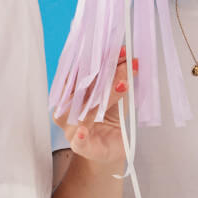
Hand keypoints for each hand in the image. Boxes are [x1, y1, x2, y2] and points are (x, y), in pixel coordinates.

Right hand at [54, 54, 129, 169]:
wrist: (109, 148)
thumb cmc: (108, 119)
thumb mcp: (117, 94)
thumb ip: (119, 77)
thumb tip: (130, 59)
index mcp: (71, 92)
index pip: (79, 72)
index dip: (96, 59)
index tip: (115, 50)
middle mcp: (67, 109)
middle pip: (78, 90)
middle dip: (100, 75)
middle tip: (121, 65)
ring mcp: (72, 129)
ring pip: (79, 112)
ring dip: (99, 99)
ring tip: (120, 86)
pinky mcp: (81, 146)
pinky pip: (78, 141)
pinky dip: (80, 136)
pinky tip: (83, 131)